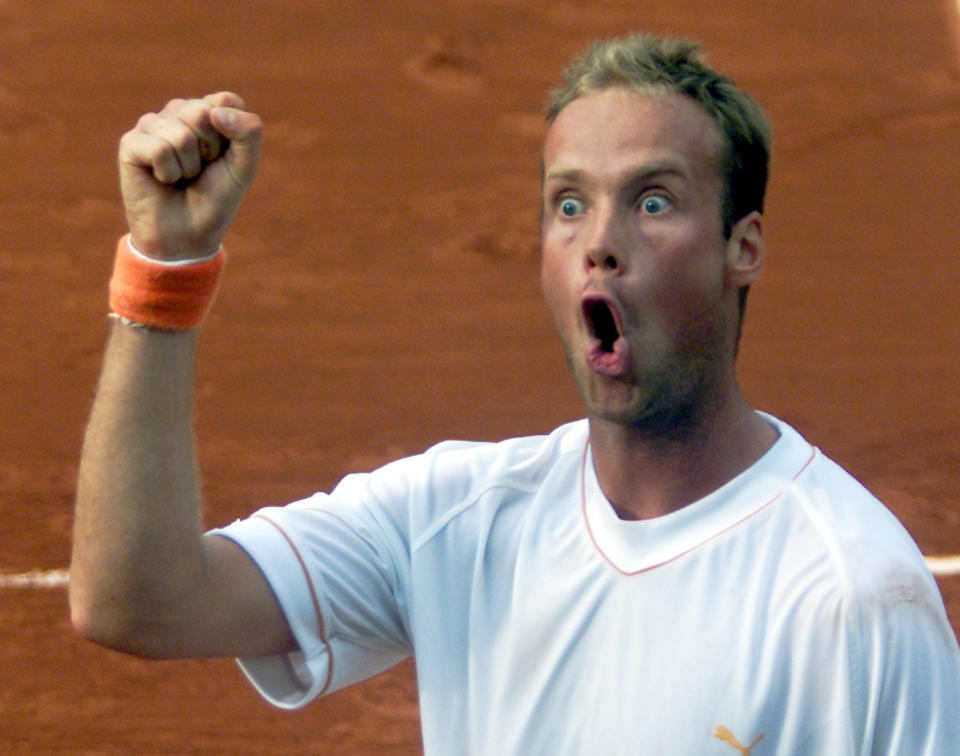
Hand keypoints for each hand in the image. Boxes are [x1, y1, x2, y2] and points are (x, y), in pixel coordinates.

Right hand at [118, 92, 262, 259]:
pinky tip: (163, 180)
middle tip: (200, 170)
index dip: (232, 136)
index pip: (226, 101)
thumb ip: (248, 133)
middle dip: (209, 151)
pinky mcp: (131, 143)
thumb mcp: (244, 167)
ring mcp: (152, 124)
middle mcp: (178, 112)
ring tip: (182, 177)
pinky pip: (159, 149)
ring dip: (189, 166)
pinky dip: (168, 173)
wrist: (187, 235)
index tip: (223, 158)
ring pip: (181, 133)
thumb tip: (215, 111)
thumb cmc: (216, 199)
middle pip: (203, 113)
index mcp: (208, 112)